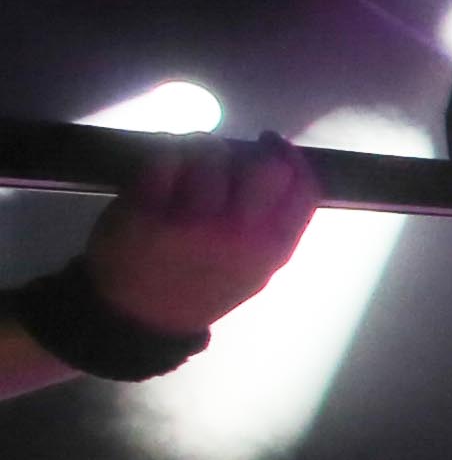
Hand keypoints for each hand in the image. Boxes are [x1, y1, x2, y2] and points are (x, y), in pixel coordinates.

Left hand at [80, 138, 322, 335]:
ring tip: (191, 166)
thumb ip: (279, 226)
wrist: (139, 314)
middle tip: (231, 157)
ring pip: (212, 149)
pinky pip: (168, 153)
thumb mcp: (258, 270)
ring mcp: (192, 217)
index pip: (304, 186)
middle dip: (250, 152)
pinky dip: (167, 153)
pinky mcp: (148, 204)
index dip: (292, 157)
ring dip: (202, 149)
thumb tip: (284, 164)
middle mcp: (238, 231)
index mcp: (271, 248)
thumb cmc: (203, 288)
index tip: (276, 146)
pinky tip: (165, 170)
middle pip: (265, 163)